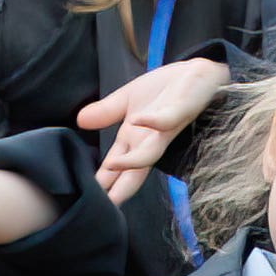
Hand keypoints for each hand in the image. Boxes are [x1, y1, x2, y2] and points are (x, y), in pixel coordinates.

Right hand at [77, 55, 230, 202]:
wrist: (197, 72)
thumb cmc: (165, 89)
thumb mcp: (128, 99)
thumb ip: (106, 112)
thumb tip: (79, 121)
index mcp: (136, 139)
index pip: (116, 165)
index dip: (104, 181)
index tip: (88, 198)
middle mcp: (150, 140)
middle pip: (133, 170)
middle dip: (119, 186)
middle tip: (104, 202)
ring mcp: (166, 129)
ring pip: (149, 152)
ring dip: (131, 161)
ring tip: (110, 165)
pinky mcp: (180, 111)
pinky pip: (165, 119)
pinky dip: (151, 121)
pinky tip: (136, 120)